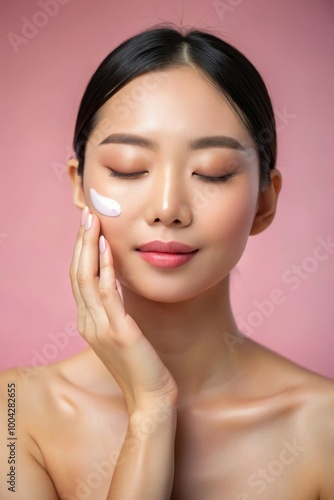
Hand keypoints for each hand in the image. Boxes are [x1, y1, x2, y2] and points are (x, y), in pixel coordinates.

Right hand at [69, 207, 177, 413]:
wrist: (151, 399)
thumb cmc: (141, 366)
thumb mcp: (123, 334)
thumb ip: (115, 311)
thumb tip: (119, 286)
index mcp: (89, 322)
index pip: (79, 279)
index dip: (82, 252)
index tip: (90, 228)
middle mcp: (88, 322)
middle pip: (76, 274)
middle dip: (81, 242)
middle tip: (88, 215)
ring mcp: (100, 327)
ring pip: (85, 279)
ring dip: (88, 248)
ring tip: (93, 222)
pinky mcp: (118, 331)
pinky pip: (106, 294)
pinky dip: (104, 269)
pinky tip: (108, 250)